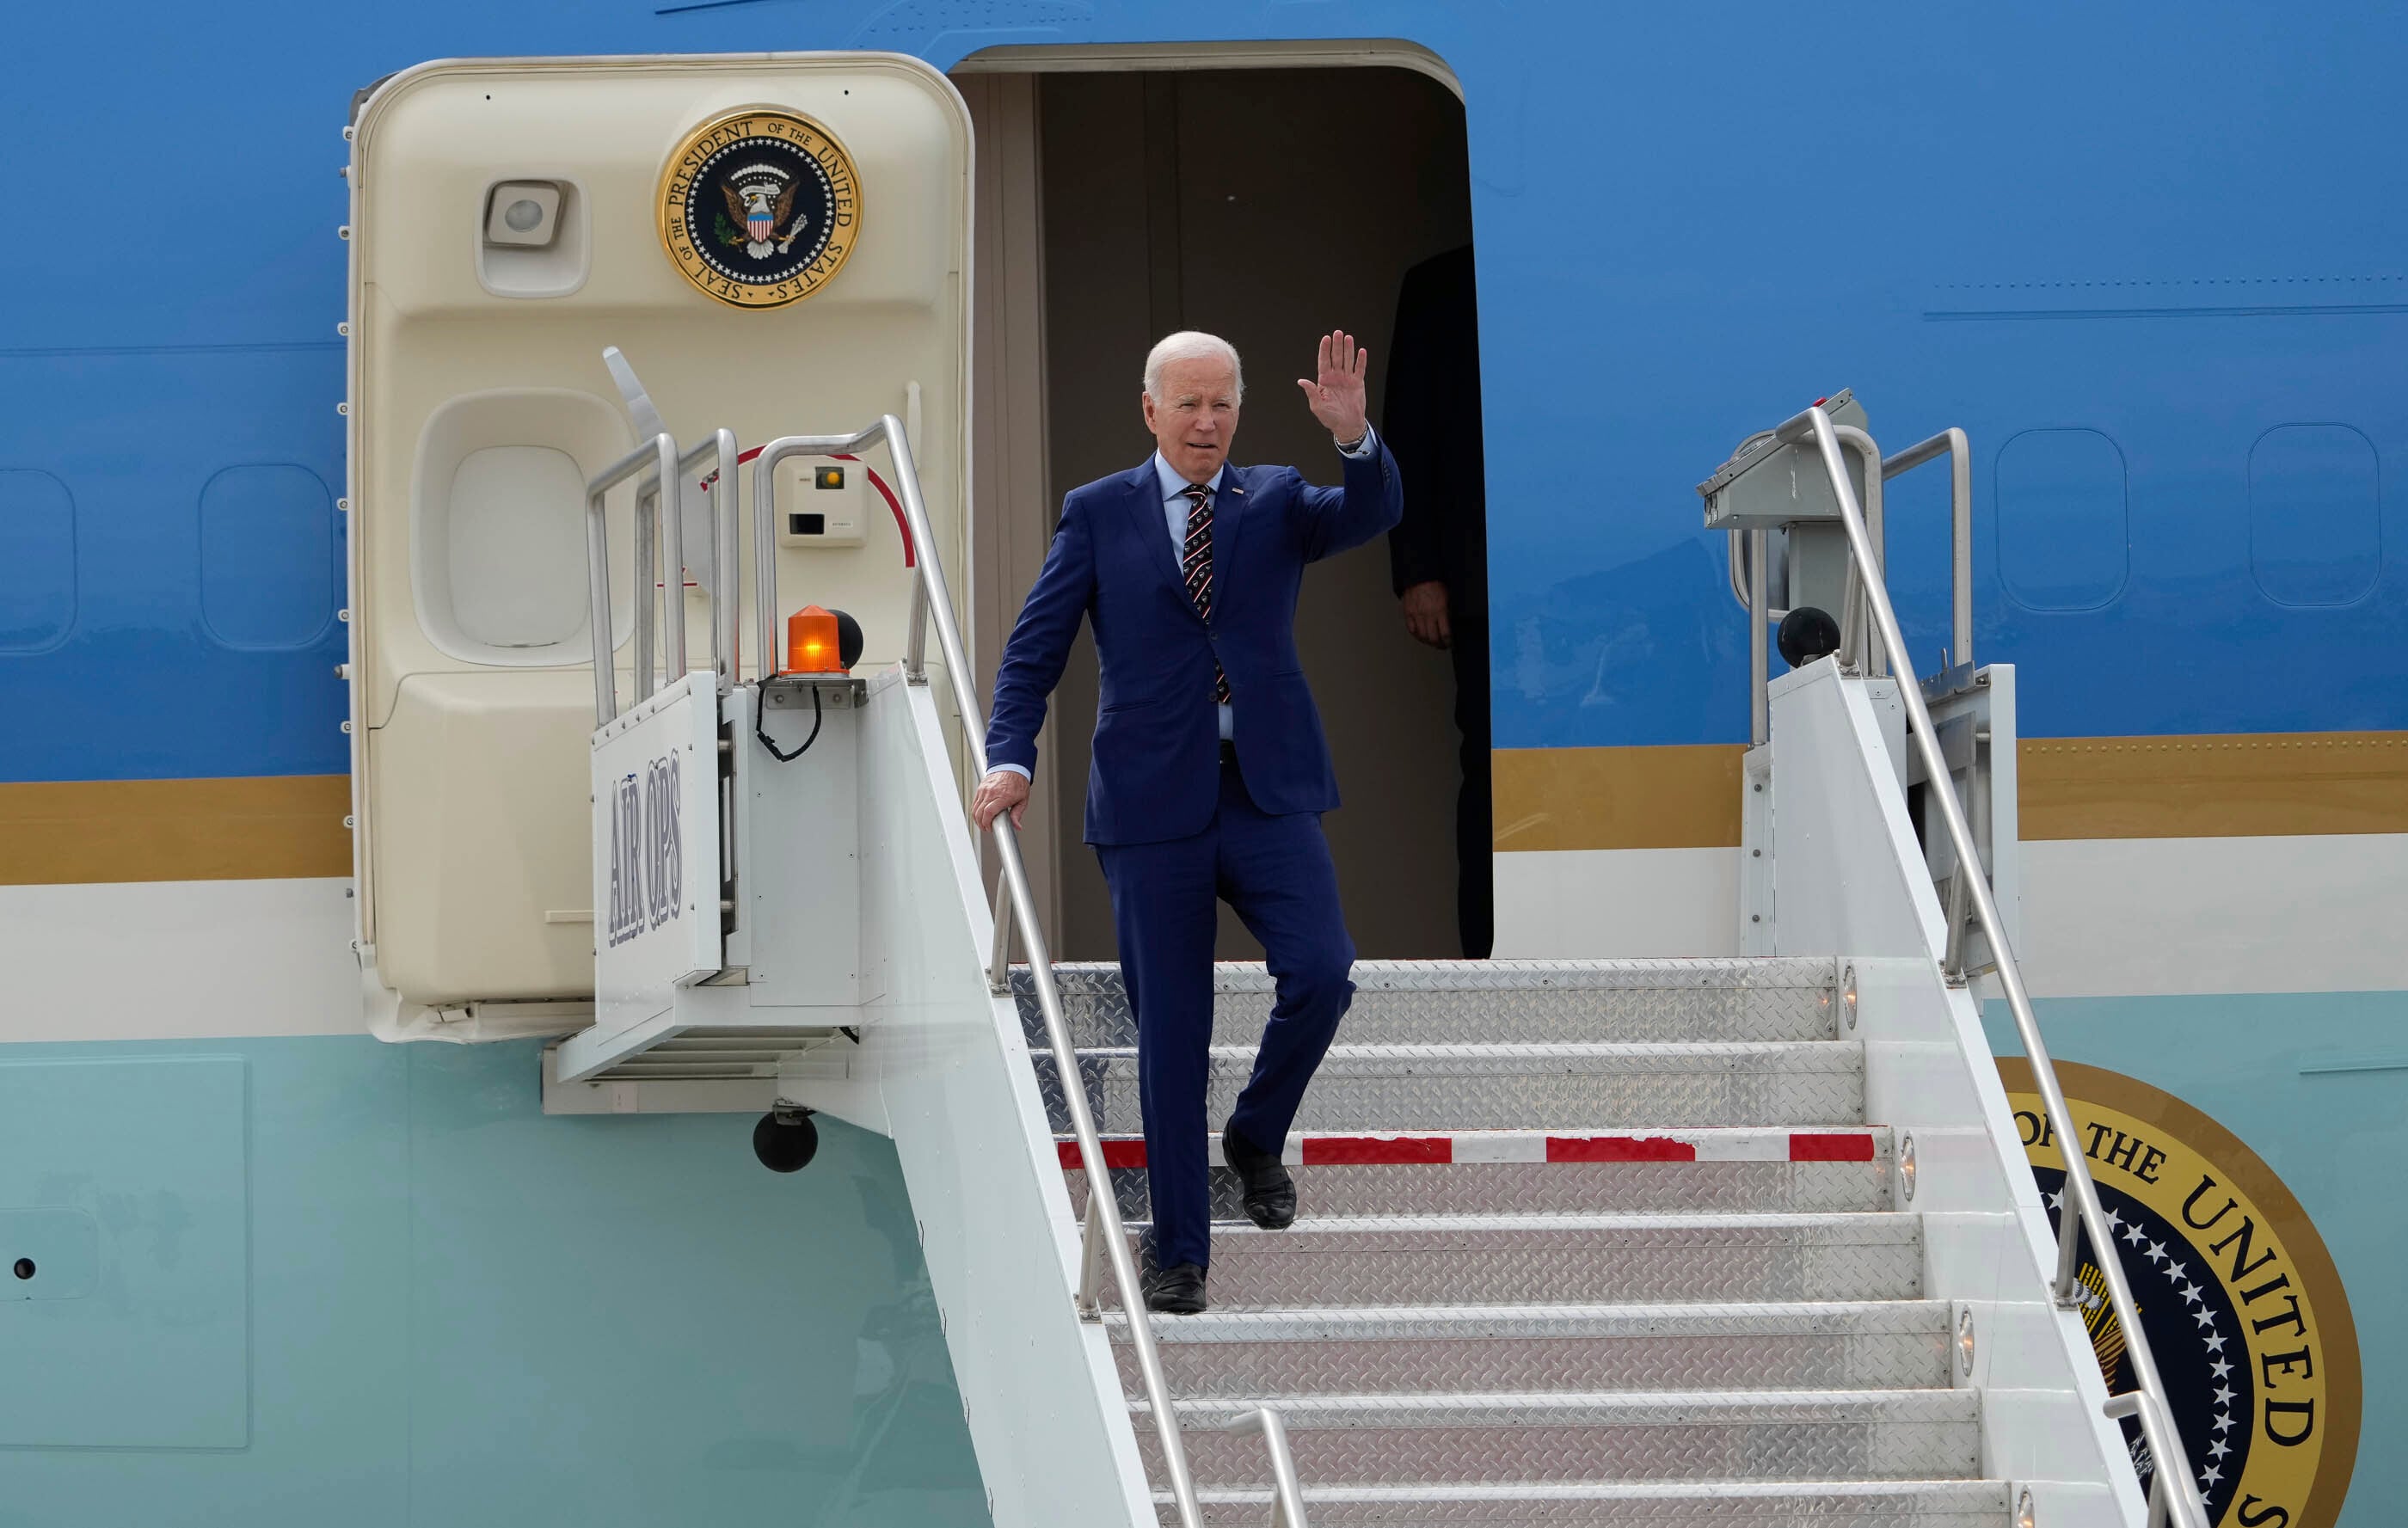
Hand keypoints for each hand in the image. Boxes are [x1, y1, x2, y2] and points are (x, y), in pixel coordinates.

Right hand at [972, 768, 1029, 831]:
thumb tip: (1017, 826)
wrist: (1012, 767)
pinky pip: (975, 802)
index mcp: (1003, 796)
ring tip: (983, 823)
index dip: (987, 823)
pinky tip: (980, 815)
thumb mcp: (1023, 800)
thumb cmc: (1018, 782)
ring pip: (975, 808)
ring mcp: (985, 790)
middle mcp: (992, 792)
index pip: (989, 812)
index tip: (990, 828)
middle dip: (981, 823)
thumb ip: (1017, 814)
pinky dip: (975, 810)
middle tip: (986, 828)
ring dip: (977, 818)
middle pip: (980, 812)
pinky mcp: (981, 788)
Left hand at [1296, 330, 1369, 444]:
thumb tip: (1301, 381)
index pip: (1324, 361)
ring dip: (1348, 349)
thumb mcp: (1317, 406)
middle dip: (1336, 345)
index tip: (1326, 338)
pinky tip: (1361, 351)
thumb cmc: (1330, 418)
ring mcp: (1347, 379)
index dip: (1324, 350)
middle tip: (1338, 333)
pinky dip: (1361, 360)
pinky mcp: (1358, 383)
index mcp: (1324, 381)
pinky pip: (1359, 369)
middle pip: (1336, 357)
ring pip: (1347, 360)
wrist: (1347, 425)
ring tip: (1348, 338)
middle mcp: (1335, 377)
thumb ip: (1311, 392)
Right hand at [1400, 581, 1450, 647]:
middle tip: (1442, 645)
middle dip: (1439, 644)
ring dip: (1428, 642)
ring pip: (1422, 636)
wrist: (1420, 575)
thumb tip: (1451, 623)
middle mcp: (1428, 614)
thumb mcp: (1447, 597)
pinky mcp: (1408, 613)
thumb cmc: (1434, 584)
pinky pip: (1412, 630)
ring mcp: (1417, 615)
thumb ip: (1448, 611)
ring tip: (1432, 642)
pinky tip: (1421, 636)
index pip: (1445, 633)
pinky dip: (1417, 635)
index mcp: (1440, 610)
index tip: (1450, 643)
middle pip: (1433, 638)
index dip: (1449, 642)